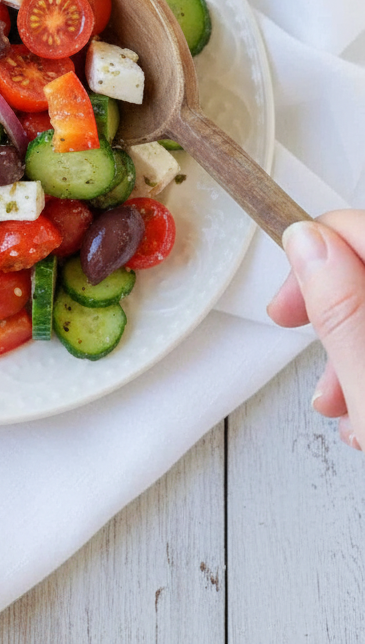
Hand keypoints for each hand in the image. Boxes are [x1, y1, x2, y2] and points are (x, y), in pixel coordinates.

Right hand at [267, 210, 364, 452]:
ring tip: (333, 405)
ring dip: (345, 348)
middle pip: (362, 267)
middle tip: (294, 335)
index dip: (313, 253)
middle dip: (326, 307)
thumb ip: (341, 312)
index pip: (356, 229)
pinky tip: (362, 416)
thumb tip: (306, 240)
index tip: (287, 302)